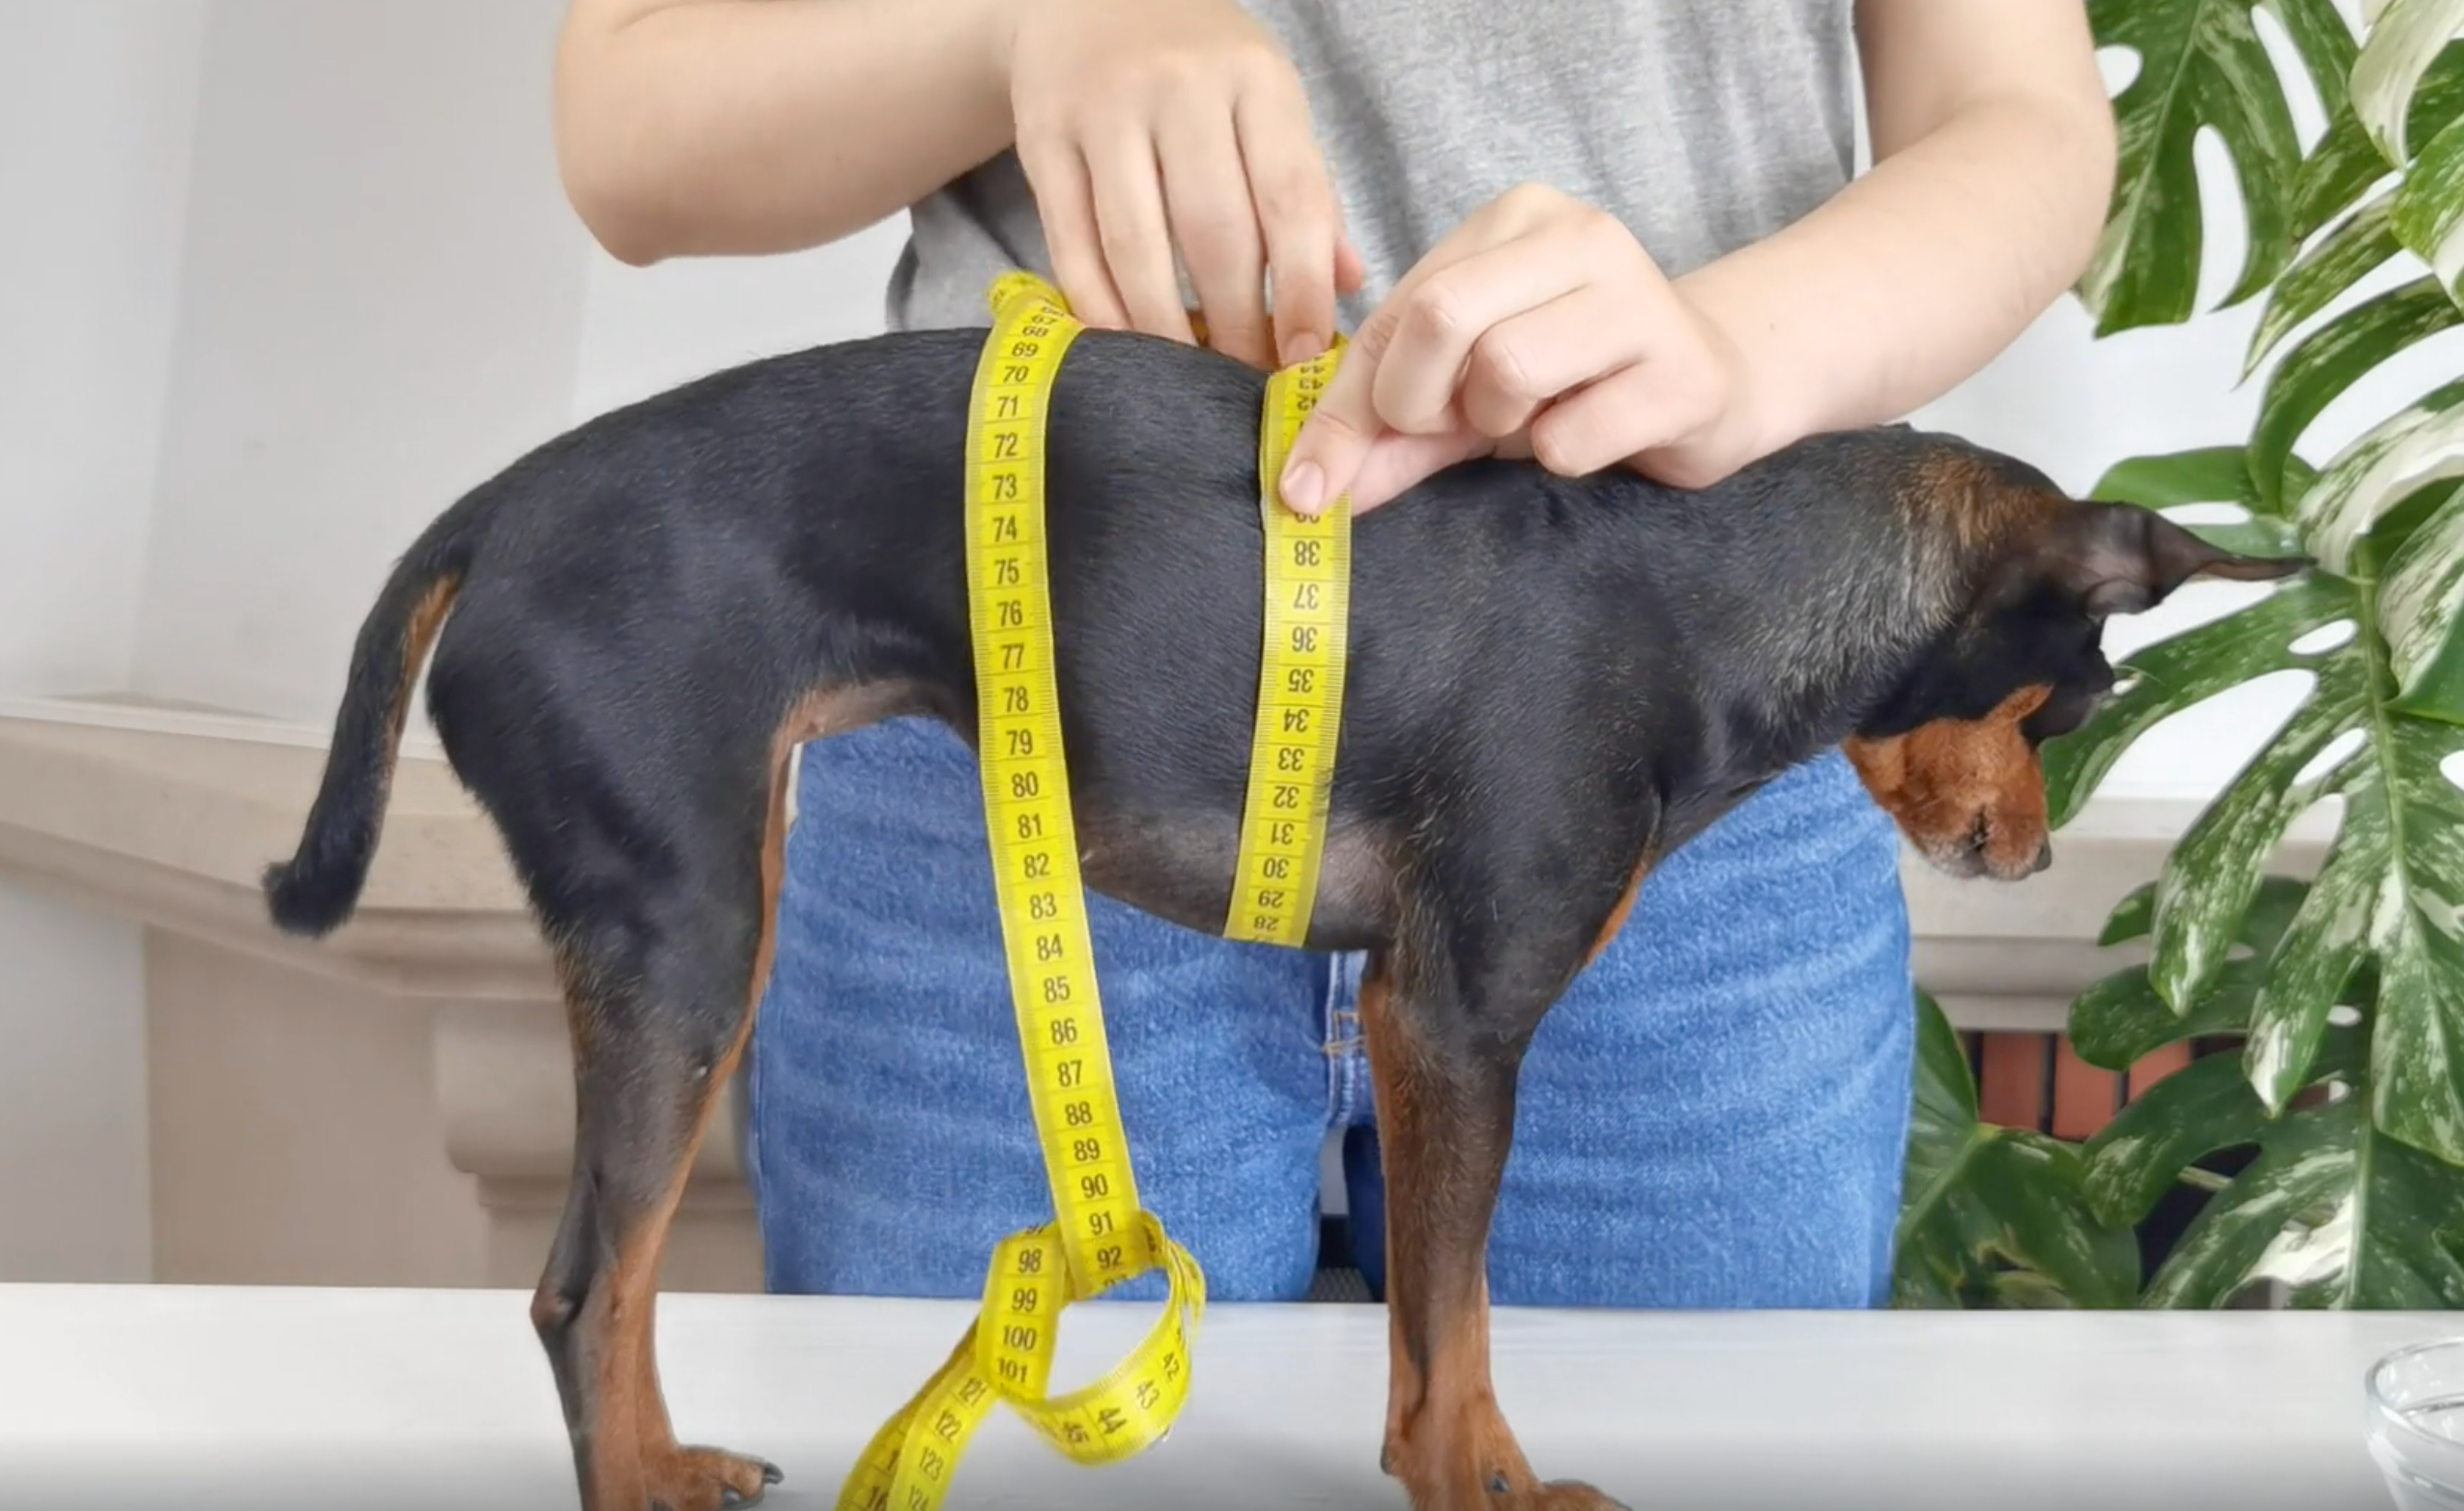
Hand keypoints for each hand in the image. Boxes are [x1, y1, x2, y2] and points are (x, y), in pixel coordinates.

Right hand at [1006, 0, 1364, 369]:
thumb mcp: (1266, 102)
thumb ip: (1305, 189)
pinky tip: (1124, 345)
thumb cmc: (1198, 68)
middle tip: (1245, 377)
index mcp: (1255, 79)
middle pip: (1214, 232)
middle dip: (1236, 322)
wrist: (1083, 1)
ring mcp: (1104, 111)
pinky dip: (1099, 308)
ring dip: (1165, 328)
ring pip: (1137, 247)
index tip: (1303, 355)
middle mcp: (1180, 88)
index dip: (1301, 288)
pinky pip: (1071, 244)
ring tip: (1187, 375)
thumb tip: (1346, 287)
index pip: (1290, 198)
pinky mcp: (1042, 138)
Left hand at [1277, 184, 1763, 516]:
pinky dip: (1561, 457)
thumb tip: (1307, 490)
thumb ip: (1385, 431)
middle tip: (1455, 425)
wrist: (1713, 384)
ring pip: (1507, 368)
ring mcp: (1637, 296)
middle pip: (1441, 315)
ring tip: (1536, 419)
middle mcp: (1577, 235)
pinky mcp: (1681, 372)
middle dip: (1418, 400)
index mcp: (1512, 220)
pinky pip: (1571, 437)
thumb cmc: (1572, 380)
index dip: (1344, 405)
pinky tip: (1594, 432)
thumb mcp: (1465, 394)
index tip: (1311, 483)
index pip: (1395, 307)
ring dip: (1498, 425)